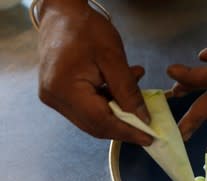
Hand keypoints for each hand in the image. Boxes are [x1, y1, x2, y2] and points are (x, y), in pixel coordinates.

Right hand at [38, 0, 151, 144]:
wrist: (62, 13)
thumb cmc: (86, 29)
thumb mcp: (113, 58)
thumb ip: (128, 91)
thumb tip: (143, 119)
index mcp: (64, 89)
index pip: (100, 121)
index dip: (127, 132)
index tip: (149, 138)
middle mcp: (54, 99)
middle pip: (95, 125)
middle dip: (124, 128)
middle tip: (148, 128)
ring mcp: (55, 98)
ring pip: (92, 119)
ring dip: (118, 113)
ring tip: (137, 96)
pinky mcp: (59, 94)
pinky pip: (88, 108)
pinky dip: (108, 104)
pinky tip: (121, 89)